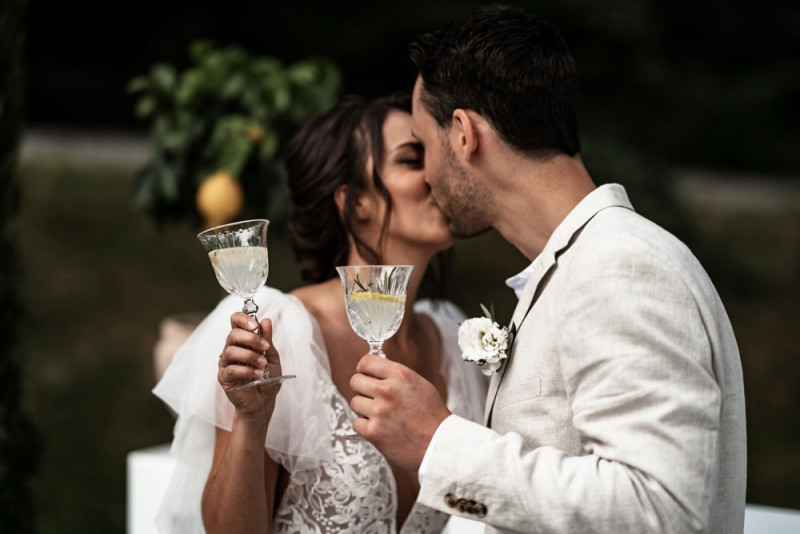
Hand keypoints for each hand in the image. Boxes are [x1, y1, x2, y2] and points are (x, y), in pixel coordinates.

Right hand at [218, 312, 282, 415]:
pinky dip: (245, 369)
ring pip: (230, 350)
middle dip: (250, 338)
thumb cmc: (267, 377)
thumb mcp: (272, 356)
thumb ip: (267, 339)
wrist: (264, 400)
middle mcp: (232, 348)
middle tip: (265, 347)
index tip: (255, 326)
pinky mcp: (224, 377)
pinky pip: (230, 369)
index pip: (235, 321)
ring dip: (249, 355)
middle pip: (233, 334)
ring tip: (262, 364)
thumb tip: (266, 320)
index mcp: (243, 340)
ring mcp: (226, 363)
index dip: (243, 319)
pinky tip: (257, 374)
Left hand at [349, 354, 450, 471]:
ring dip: (364, 408)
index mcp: (400, 375)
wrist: (440, 444)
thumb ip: (396, 377)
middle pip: (355, 381)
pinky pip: (356, 423)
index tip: (365, 374)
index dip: (363, 368)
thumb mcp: (419, 384)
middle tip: (372, 397)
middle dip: (362, 388)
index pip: (367, 362)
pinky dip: (365, 426)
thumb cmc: (432, 416)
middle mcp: (387, 391)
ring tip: (380, 415)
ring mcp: (379, 411)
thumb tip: (374, 372)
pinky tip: (380, 427)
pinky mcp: (373, 432)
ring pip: (355, 402)